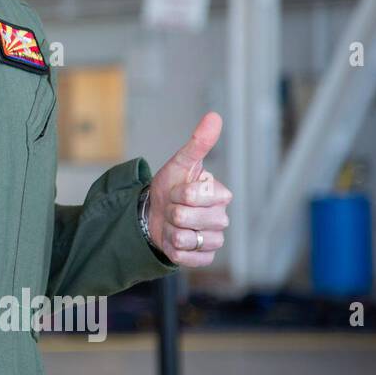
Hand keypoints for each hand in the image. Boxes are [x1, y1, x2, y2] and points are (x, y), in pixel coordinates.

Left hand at [147, 112, 232, 267]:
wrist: (154, 212)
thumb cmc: (170, 186)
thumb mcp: (180, 163)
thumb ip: (198, 143)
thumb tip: (214, 116)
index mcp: (221, 195)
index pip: (194, 195)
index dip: (176, 193)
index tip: (176, 190)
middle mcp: (222, 218)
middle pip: (186, 217)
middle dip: (170, 211)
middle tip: (172, 207)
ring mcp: (214, 240)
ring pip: (185, 238)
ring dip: (169, 230)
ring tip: (172, 223)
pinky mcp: (204, 258)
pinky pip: (188, 258)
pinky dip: (174, 250)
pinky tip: (174, 240)